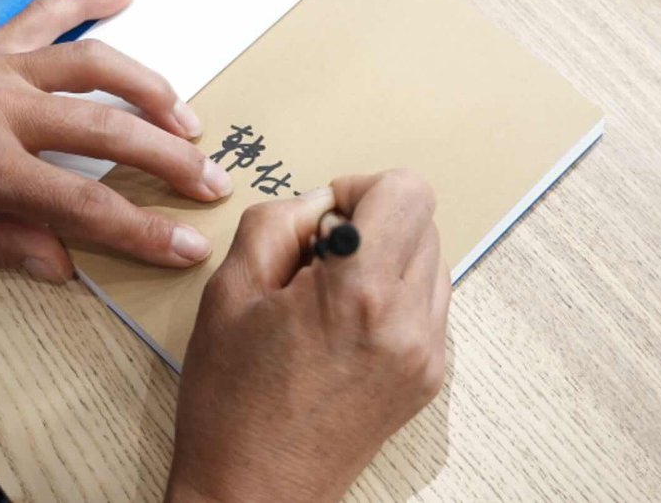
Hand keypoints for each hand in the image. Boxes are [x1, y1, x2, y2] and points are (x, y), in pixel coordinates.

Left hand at [0, 0, 233, 280]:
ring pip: (95, 68)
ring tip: (187, 119)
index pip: (86, 207)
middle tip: (212, 179)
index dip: (144, 231)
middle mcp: (6, 112)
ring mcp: (2, 68)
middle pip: (109, 133)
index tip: (190, 245)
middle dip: (169, 160)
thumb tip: (64, 265)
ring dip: (150, 91)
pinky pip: (48, 11)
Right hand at [167, 170, 449, 502]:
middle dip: (373, 221)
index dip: (361, 188)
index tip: (326, 217)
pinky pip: (430, 304)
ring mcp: (427, 355)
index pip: (407, 191)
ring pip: (432, 259)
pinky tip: (348, 325)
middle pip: (424, 220)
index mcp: (359, 294)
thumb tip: (320, 203)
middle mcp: (408, 323)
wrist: (254, 495)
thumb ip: (278, 223)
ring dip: (388, 257)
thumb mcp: (229, 292)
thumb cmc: (232, 404)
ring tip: (333, 296)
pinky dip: (396, 295)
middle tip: (319, 259)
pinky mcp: (429, 378)